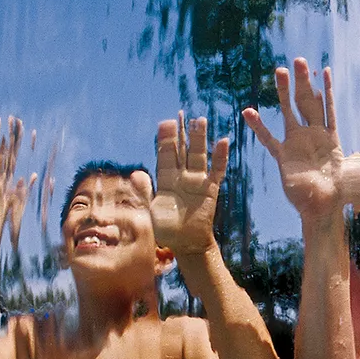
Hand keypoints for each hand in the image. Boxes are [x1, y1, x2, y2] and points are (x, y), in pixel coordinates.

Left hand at [152, 113, 228, 255]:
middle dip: (182, 133)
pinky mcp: (210, 189)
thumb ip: (144, 192)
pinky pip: (217, 171)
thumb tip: (136, 173)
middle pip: (182, 150)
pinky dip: (220, 157)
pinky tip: (223, 142)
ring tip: (200, 120)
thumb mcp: (150, 210)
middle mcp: (182, 177)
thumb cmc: (166, 230)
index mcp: (165, 180)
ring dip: (200, 139)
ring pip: (199, 155)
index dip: (165, 139)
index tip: (165, 122)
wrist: (187, 244)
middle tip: (182, 114)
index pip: (165, 155)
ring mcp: (197, 181)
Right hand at [242, 58, 359, 219]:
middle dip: (303, 81)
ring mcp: (296, 145)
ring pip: (288, 112)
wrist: (328, 208)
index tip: (323, 69)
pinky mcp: (283, 157)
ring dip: (283, 92)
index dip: (325, 88)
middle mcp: (312, 137)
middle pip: (306, 102)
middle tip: (299, 60)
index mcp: (331, 137)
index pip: (327, 107)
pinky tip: (248, 111)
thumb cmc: (350, 192)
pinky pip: (268, 139)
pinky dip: (258, 126)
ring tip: (280, 71)